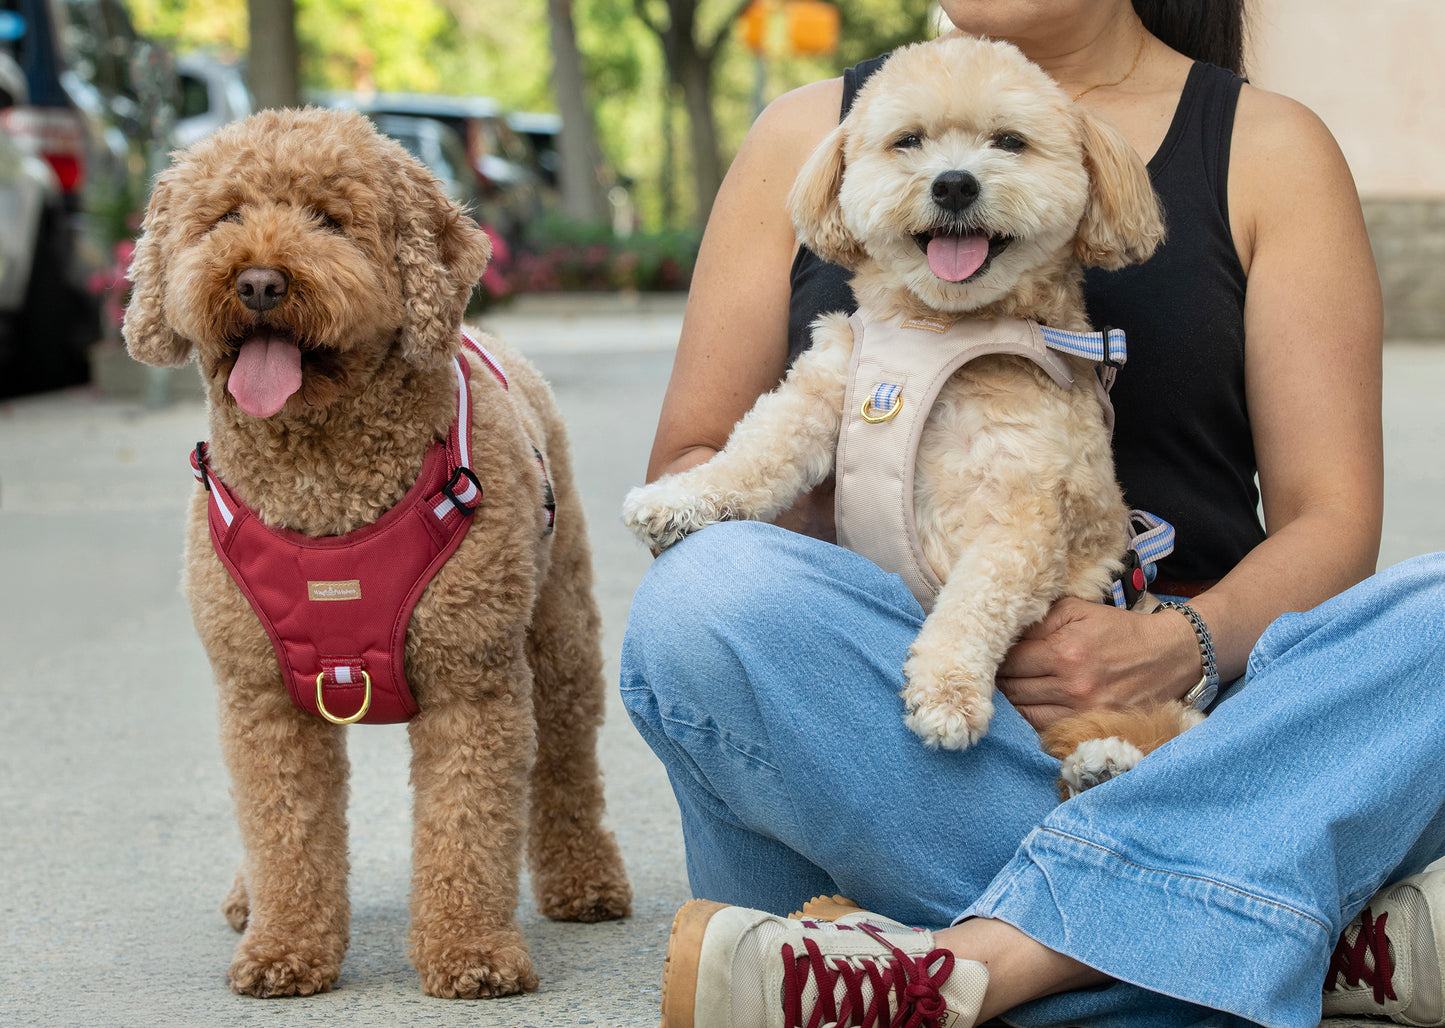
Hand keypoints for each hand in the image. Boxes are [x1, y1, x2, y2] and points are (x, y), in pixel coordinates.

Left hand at [996, 597, 1200, 732]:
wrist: (1169, 656)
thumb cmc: (1119, 630)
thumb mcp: (1078, 610)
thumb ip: (1039, 620)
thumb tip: (1005, 634)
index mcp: (1065, 652)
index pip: (1010, 662)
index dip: (997, 658)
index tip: (992, 654)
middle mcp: (1072, 687)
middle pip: (1013, 690)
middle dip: (1000, 680)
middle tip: (997, 672)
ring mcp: (1083, 713)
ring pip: (1024, 713)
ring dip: (1014, 701)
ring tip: (1014, 687)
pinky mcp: (1093, 728)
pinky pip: (1046, 729)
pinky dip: (1033, 718)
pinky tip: (1034, 703)